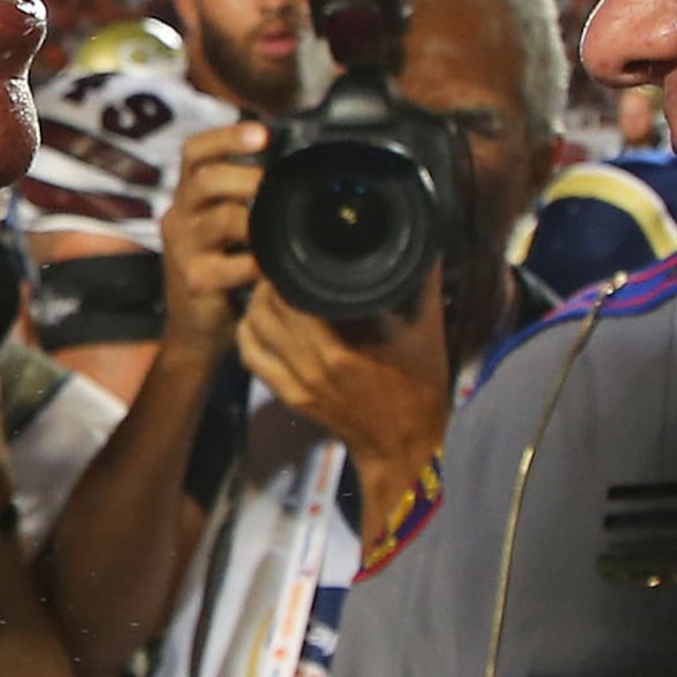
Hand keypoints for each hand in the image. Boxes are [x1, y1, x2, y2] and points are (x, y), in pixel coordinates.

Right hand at [156, 123, 266, 359]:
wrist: (194, 329)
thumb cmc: (220, 270)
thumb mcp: (224, 228)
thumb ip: (243, 199)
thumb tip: (291, 166)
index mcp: (188, 197)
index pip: (194, 152)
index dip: (226, 137)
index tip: (262, 133)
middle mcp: (179, 217)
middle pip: (206, 179)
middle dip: (247, 177)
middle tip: (276, 184)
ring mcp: (184, 250)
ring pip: (222, 219)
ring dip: (258, 218)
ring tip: (281, 224)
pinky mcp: (195, 280)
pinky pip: (234, 265)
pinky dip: (260, 262)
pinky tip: (273, 266)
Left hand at [233, 269, 450, 538]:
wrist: (405, 442)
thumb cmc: (419, 383)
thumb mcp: (427, 327)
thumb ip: (424, 278)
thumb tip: (426, 233)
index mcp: (348, 342)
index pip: (297, 288)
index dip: (291, 262)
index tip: (301, 244)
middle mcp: (318, 360)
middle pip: (272, 303)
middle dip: (273, 277)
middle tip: (284, 260)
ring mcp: (300, 381)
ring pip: (256, 324)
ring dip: (258, 300)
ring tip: (272, 284)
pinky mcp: (291, 396)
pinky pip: (251, 355)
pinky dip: (248, 330)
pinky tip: (258, 316)